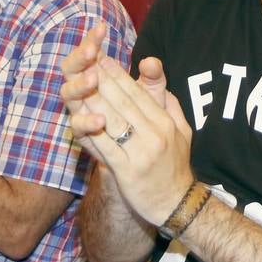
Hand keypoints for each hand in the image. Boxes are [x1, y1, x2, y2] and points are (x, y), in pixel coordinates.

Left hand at [76, 56, 195, 227]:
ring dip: (93, 100)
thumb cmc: (175, 164)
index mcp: (165, 122)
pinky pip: (105, 146)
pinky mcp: (126, 171)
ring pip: (112, 120)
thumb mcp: (182, 129)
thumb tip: (154, 73)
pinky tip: (80, 117)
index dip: (118, 74)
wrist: (177, 204)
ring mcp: (140, 153)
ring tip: (79, 83)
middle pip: (122, 102)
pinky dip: (92, 131)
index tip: (102, 58)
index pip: (138, 92)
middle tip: (85, 62)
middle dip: (102, 80)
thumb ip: (169, 102)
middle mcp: (154, 135)